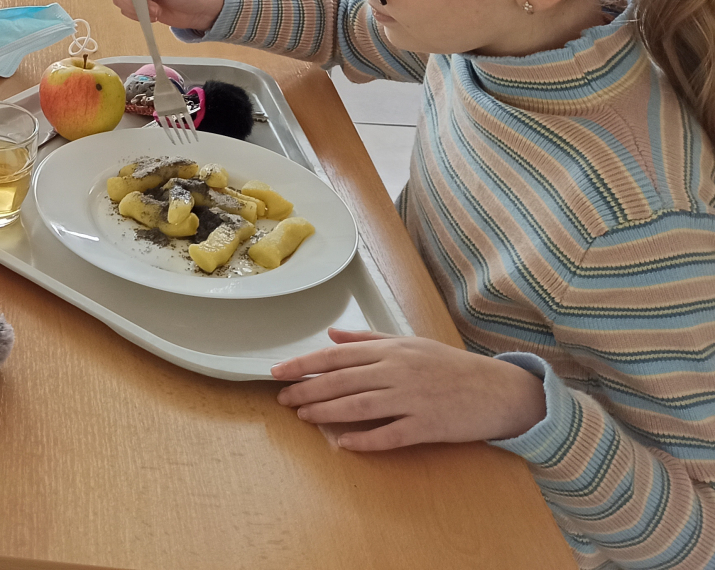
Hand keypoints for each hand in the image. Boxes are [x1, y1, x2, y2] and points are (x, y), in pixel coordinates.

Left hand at [272, 329, 547, 450]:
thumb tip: (332, 334)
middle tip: (282, 399)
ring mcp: (412, 399)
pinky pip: (391, 434)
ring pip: (359, 405)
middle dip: (308, 390)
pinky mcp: (428, 425)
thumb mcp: (409, 343)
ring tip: (303, 416)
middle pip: (342, 381)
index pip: (336, 355)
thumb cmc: (450, 366)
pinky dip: (366, 440)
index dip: (304, 364)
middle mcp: (397, 371)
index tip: (278, 372)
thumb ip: (368, 340)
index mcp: (390, 350)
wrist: (498, 390)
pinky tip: (343, 443)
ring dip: (327, 412)